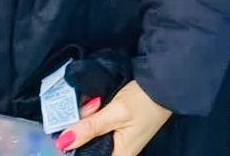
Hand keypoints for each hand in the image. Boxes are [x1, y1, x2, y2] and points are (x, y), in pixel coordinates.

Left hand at [55, 80, 171, 154]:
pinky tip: (97, 103)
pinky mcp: (118, 124)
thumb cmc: (146, 100)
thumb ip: (90, 127)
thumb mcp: (116, 112)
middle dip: (80, 129)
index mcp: (119, 155)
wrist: (167, 81)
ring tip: (95, 103)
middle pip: (88, 145)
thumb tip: (63, 142)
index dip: (76, 147)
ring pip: (91, 133)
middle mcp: (118, 150)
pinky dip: (94, 113)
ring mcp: (118, 137)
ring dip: (87, 118)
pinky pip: (99, 124)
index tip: (66, 133)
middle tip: (88, 109)